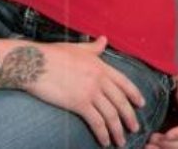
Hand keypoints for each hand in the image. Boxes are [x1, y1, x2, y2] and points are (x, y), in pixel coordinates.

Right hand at [28, 36, 144, 147]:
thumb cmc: (53, 54)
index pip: (124, 82)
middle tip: (134, 128)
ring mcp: (90, 91)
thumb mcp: (76, 48)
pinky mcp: (80, 103)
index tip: (141, 104)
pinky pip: (97, 123)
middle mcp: (98, 78)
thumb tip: (104, 39)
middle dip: (130, 117)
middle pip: (121, 102)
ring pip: (111, 115)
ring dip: (118, 131)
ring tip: (120, 141)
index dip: (134, 94)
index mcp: (99, 65)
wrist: (35, 63)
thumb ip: (93, 48)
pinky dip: (103, 134)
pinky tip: (104, 141)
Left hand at [145, 73, 177, 147]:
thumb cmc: (168, 78)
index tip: (166, 135)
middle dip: (170, 144)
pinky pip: (173, 146)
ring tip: (147, 146)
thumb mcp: (173, 83)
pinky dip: (161, 148)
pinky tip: (147, 147)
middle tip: (151, 140)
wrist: (164, 80)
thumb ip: (171, 93)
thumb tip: (164, 102)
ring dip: (164, 148)